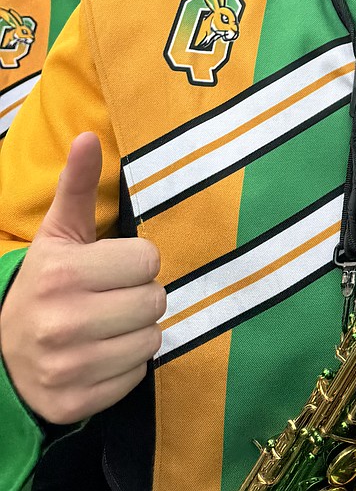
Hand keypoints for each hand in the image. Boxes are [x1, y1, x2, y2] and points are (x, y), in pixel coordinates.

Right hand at [0, 135, 164, 423]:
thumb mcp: (58, 234)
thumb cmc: (45, 283)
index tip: (113, 266)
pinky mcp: (73, 404)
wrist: (2, 351)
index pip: (149, 260)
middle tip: (113, 297)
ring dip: (137, 332)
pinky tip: (99, 355)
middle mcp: (62, 323)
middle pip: (155, 301)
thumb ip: (77, 186)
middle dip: (140, 296)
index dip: (136, 261)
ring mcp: (67, 368)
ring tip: (108, 324)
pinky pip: (136, 377)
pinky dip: (125, 367)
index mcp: (62, 274)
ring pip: (151, 340)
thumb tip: (89, 137)